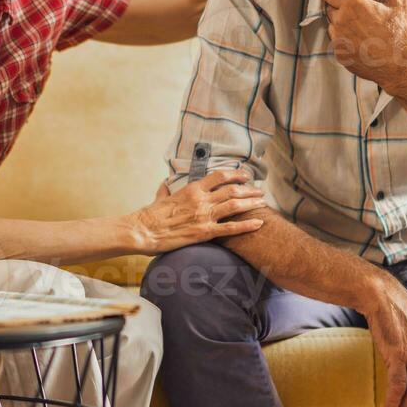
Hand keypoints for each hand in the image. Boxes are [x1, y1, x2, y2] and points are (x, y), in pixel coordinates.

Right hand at [130, 169, 267, 254]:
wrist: (143, 230)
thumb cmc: (150, 215)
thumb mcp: (159, 198)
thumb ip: (166, 191)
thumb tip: (165, 185)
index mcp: (192, 188)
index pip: (219, 176)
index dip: (235, 174)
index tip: (245, 175)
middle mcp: (201, 199)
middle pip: (232, 190)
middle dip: (249, 190)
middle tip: (259, 191)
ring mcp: (204, 215)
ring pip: (235, 205)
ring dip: (252, 203)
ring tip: (263, 203)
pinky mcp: (204, 232)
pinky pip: (231, 228)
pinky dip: (247, 225)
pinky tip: (259, 223)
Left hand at [313, 0, 406, 89]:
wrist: (401, 68)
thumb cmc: (402, 34)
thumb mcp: (404, 4)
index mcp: (352, 5)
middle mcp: (341, 21)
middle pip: (330, 7)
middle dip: (338, 5)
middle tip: (355, 6)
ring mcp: (338, 39)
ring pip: (333, 24)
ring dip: (342, 22)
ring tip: (362, 24)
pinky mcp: (339, 54)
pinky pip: (337, 41)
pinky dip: (345, 39)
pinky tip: (361, 40)